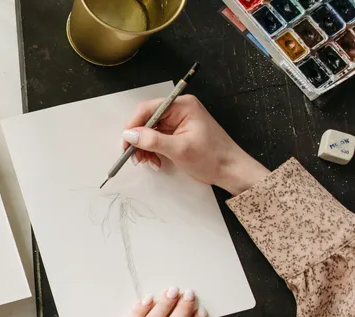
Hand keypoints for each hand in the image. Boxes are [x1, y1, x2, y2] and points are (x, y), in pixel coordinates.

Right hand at [122, 95, 268, 194]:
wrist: (230, 170)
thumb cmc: (213, 157)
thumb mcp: (179, 149)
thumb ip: (152, 140)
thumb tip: (129, 134)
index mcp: (182, 106)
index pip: (148, 109)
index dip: (133, 125)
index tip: (126, 143)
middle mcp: (179, 110)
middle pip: (146, 120)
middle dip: (139, 140)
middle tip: (135, 157)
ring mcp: (178, 122)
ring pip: (149, 131)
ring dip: (144, 148)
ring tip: (148, 162)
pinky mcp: (177, 133)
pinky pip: (156, 139)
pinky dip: (152, 151)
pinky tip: (155, 161)